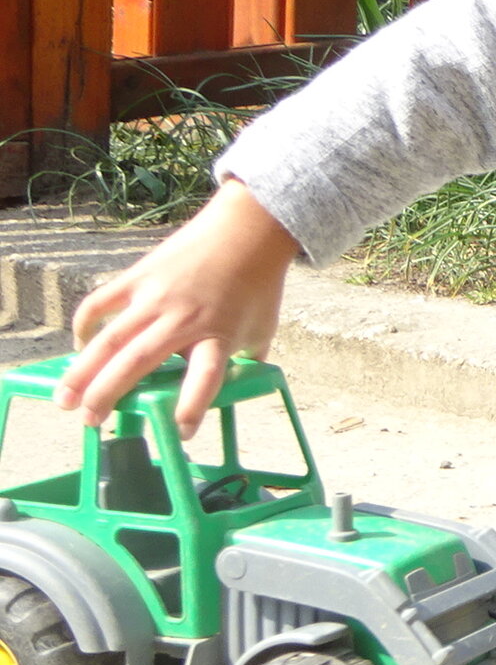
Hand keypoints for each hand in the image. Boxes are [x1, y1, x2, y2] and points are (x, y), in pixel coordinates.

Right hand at [54, 179, 299, 436]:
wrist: (247, 230)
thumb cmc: (258, 284)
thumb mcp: (261, 329)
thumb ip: (246, 361)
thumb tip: (239, 390)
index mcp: (218, 335)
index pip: (205, 378)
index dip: (193, 407)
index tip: (183, 433)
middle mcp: (183, 319)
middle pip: (139, 361)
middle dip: (109, 395)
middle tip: (91, 423)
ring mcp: (156, 297)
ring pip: (110, 339)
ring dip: (82, 371)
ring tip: (65, 399)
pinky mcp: (138, 277)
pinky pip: (101, 303)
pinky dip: (84, 325)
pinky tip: (78, 347)